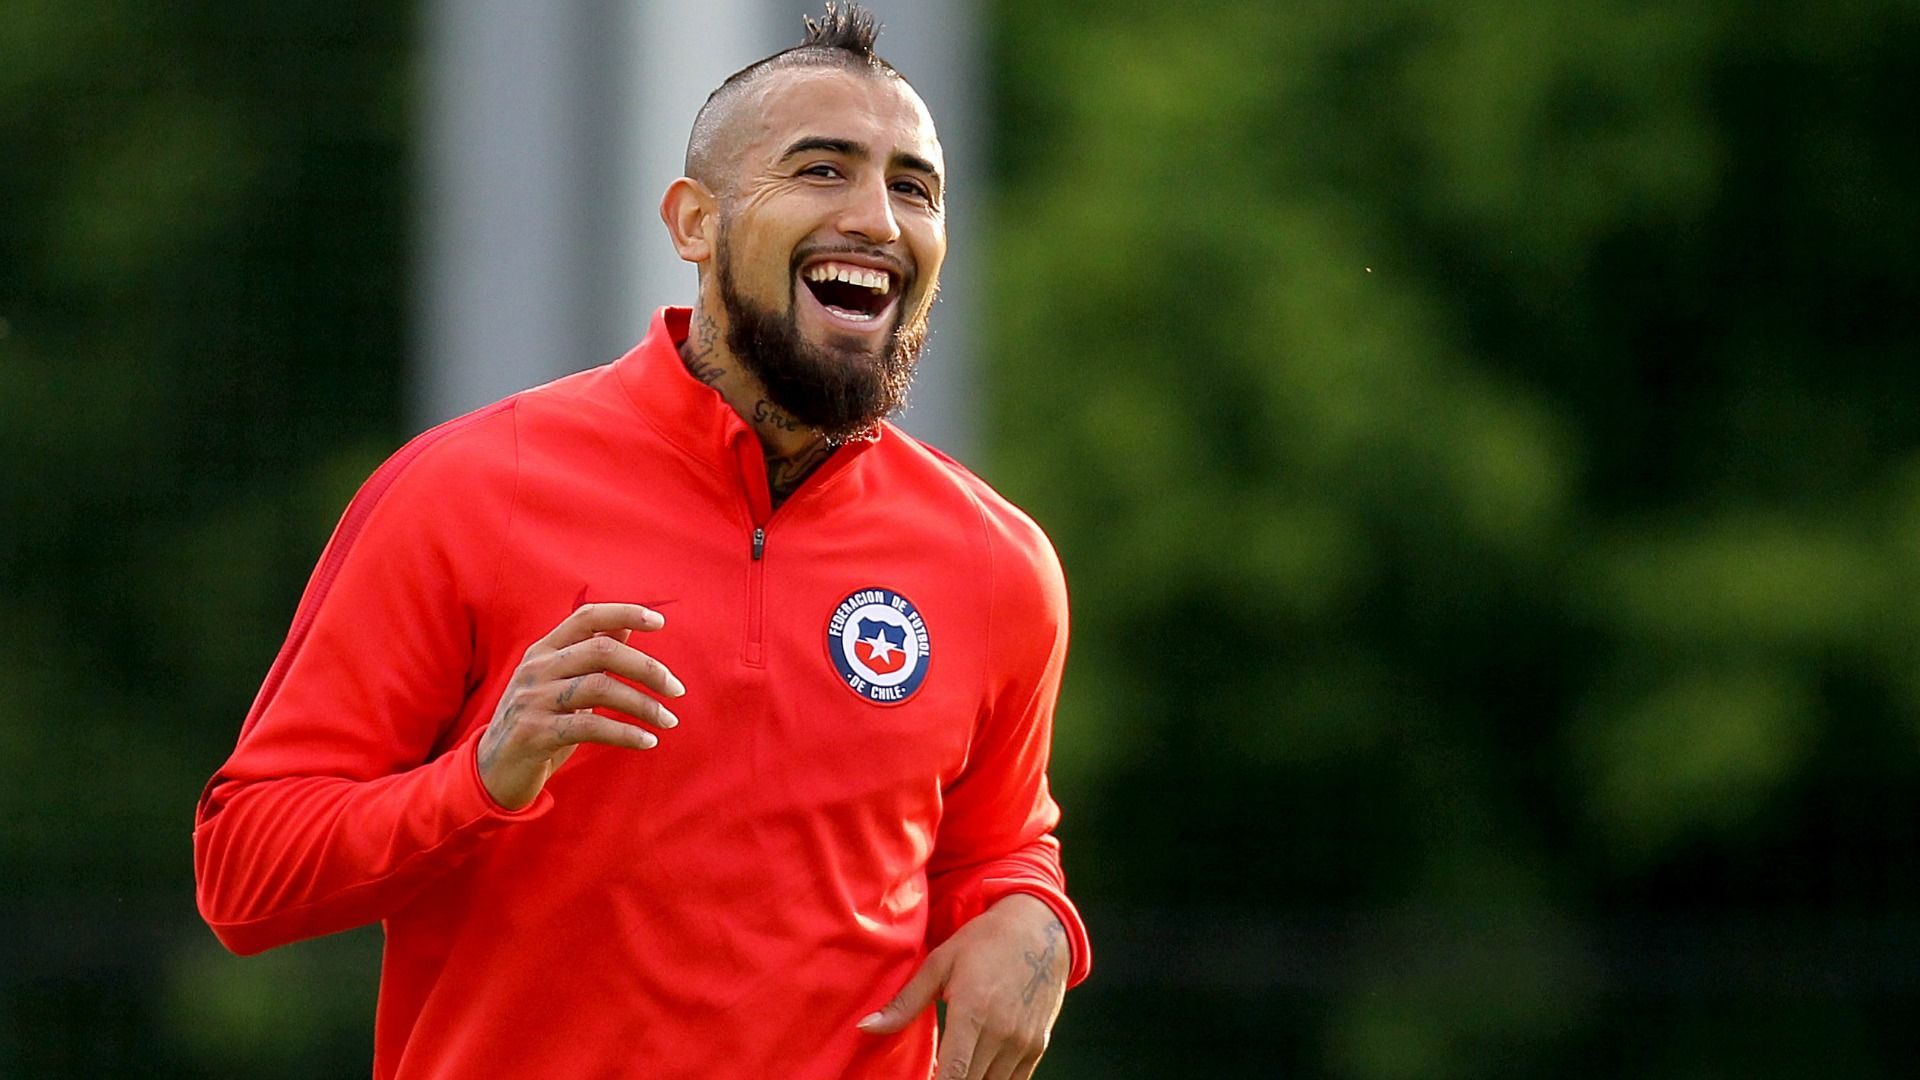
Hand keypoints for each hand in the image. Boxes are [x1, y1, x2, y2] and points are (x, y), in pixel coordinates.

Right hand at [476, 603, 684, 809]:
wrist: (493, 770)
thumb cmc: (539, 722)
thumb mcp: (560, 683)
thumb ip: (589, 655)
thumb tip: (626, 626)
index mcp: (544, 650)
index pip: (587, 617)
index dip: (624, 613)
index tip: (660, 622)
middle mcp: (537, 669)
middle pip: (602, 651)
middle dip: (647, 668)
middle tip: (677, 690)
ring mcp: (533, 700)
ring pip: (600, 688)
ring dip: (643, 705)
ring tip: (668, 720)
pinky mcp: (536, 733)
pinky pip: (591, 727)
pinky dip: (626, 733)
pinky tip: (648, 741)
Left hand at [858, 894, 1068, 1079]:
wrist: (1040, 930)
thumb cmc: (983, 942)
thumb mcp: (939, 964)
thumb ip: (904, 1003)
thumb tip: (865, 1027)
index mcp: (973, 1012)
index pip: (953, 1074)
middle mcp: (1002, 1033)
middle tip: (929, 1072)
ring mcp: (1023, 1043)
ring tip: (949, 1071)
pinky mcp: (1037, 1047)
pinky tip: (972, 1070)